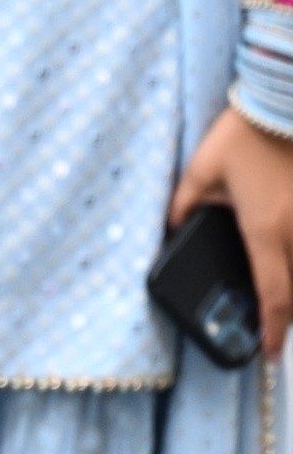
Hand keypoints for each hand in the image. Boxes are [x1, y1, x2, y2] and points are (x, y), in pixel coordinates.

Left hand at [171, 104, 292, 359]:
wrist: (284, 99)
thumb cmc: (244, 132)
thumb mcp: (203, 168)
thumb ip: (185, 202)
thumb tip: (172, 226)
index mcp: (265, 228)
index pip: (273, 294)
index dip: (273, 330)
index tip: (269, 354)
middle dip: (288, 316)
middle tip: (275, 331)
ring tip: (282, 301)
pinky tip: (286, 258)